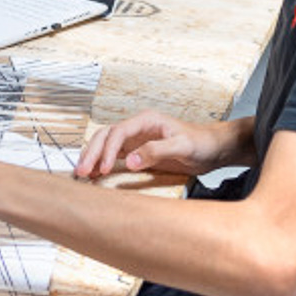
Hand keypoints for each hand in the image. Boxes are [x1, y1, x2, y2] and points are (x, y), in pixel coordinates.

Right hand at [73, 111, 228, 179]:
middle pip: (105, 136)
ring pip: (105, 144)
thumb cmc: (201, 142)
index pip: (118, 132)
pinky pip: (114, 156)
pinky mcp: (138, 152)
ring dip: (92, 157)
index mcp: (146, 120)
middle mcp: (137, 128)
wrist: (213, 149)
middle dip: (91, 152)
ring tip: (82, 173)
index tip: (103, 168)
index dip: (107, 150)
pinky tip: (95, 174)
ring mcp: (136, 140)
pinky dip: (102, 163)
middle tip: (82, 171)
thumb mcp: (182, 146)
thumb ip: (156, 151)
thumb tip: (129, 161)